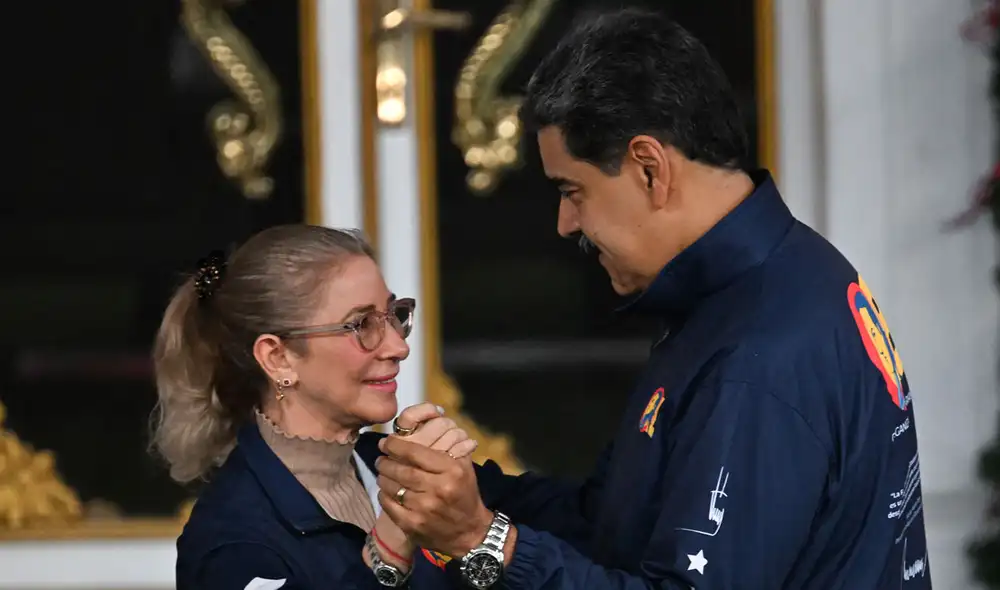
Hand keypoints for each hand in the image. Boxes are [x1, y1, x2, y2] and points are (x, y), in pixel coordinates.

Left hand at [365, 403, 478, 567]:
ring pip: (392, 487)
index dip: (396, 445)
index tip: (386, 442)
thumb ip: (447, 446)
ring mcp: (424, 509)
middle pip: (401, 470)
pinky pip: (389, 505)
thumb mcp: (463, 467)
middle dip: (386, 461)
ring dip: (383, 477)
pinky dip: (384, 495)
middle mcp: (438, 489)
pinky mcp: (413, 525)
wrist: (468, 532)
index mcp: (451, 471)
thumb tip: (424, 425)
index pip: (415, 453)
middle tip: (380, 457)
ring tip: (382, 472)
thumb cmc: (464, 493)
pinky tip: (386, 490)